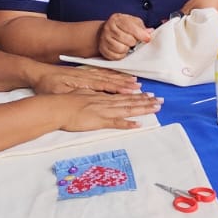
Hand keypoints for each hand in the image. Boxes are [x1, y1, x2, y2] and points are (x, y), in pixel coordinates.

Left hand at [32, 64, 140, 95]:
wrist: (36, 73)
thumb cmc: (46, 85)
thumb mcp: (57, 92)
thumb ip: (73, 95)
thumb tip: (85, 96)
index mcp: (83, 81)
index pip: (105, 85)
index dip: (119, 88)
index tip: (132, 91)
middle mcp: (87, 76)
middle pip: (111, 80)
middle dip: (127, 84)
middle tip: (141, 88)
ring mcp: (86, 74)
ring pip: (109, 76)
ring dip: (123, 80)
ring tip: (135, 82)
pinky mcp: (84, 74)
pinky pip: (103, 74)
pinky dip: (113, 76)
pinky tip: (119, 77)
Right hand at [43, 91, 162, 132]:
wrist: (56, 106)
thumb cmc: (64, 100)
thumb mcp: (81, 94)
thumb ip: (92, 95)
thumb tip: (98, 96)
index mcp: (101, 96)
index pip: (123, 96)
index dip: (137, 96)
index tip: (148, 94)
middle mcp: (105, 102)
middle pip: (129, 101)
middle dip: (146, 101)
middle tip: (160, 101)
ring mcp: (103, 111)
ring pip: (127, 109)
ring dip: (142, 108)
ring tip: (155, 108)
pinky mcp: (98, 121)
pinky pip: (115, 123)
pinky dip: (127, 123)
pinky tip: (137, 124)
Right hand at [97, 14, 151, 60]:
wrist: (106, 32)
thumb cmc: (123, 27)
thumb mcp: (133, 22)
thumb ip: (141, 27)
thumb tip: (149, 32)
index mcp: (117, 19)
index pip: (129, 26)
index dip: (140, 34)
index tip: (147, 39)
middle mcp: (109, 28)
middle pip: (126, 39)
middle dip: (134, 42)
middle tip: (134, 41)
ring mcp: (104, 39)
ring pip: (121, 49)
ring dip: (127, 49)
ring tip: (128, 45)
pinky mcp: (103, 49)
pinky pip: (116, 56)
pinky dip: (122, 55)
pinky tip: (122, 50)